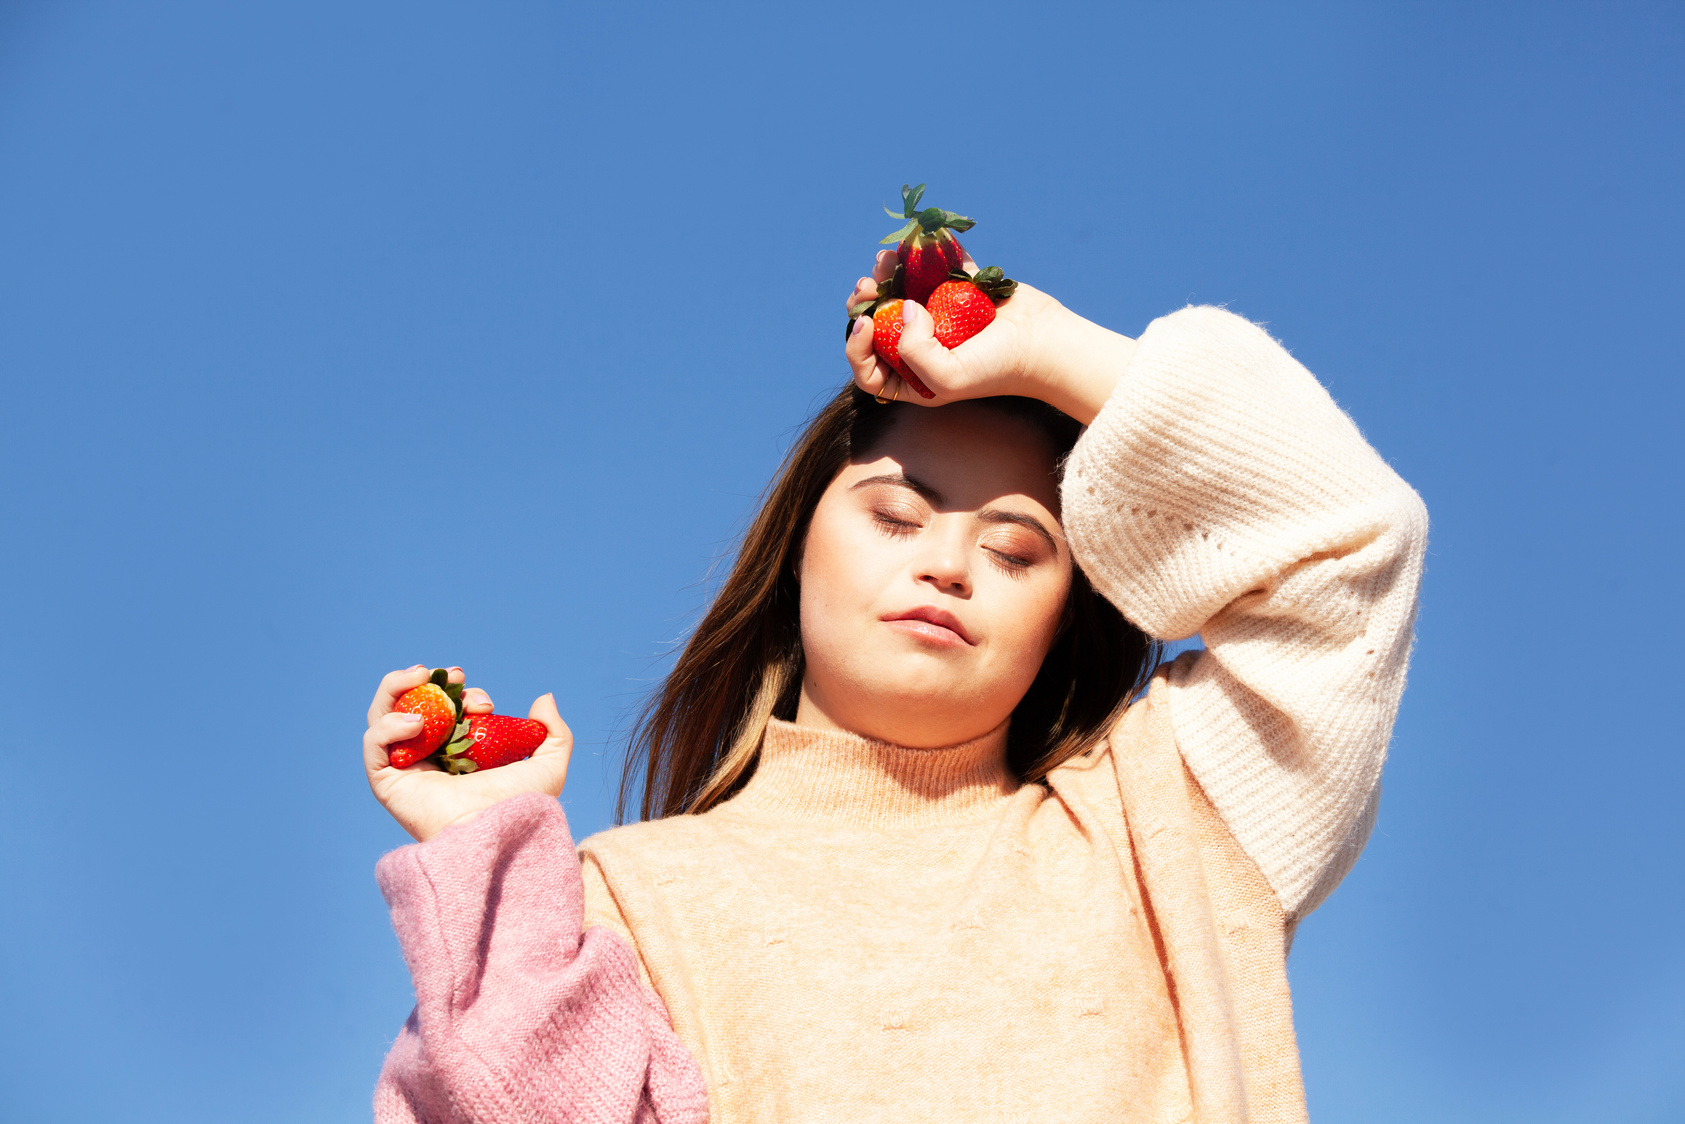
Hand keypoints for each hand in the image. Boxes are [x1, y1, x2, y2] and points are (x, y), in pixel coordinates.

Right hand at [364, 665, 572, 842]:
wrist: (499, 831)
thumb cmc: (524, 806)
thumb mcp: (549, 765)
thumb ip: (554, 732)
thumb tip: (543, 699)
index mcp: (460, 756)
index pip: (450, 713)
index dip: (464, 695)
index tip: (484, 701)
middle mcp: (429, 761)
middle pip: (412, 707)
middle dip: (430, 683)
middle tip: (455, 675)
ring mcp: (406, 770)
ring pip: (383, 718)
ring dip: (396, 688)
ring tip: (420, 675)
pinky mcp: (387, 782)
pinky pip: (373, 745)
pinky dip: (388, 724)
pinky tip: (417, 722)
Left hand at [844, 249, 1137, 423]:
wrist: (1043, 342)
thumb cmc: (995, 369)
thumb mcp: (945, 378)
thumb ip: (912, 351)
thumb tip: (904, 306)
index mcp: (913, 379)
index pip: (869, 368)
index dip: (856, 346)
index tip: (866, 322)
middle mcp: (922, 348)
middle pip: (880, 324)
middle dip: (866, 302)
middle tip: (866, 285)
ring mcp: (941, 316)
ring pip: (902, 291)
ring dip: (887, 273)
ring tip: (884, 260)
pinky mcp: (960, 289)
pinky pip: (936, 266)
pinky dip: (925, 252)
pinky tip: (916, 242)